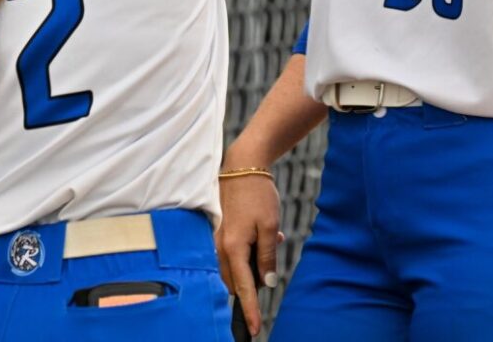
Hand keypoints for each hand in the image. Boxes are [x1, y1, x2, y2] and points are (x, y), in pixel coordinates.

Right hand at [215, 173, 282, 337]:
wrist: (244, 166)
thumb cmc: (258, 194)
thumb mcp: (270, 226)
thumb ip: (267, 256)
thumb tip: (265, 282)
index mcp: (233, 248)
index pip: (243, 288)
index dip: (250, 309)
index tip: (253, 329)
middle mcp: (221, 247)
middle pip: (235, 281)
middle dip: (252, 284)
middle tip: (269, 273)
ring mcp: (219, 239)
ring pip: (235, 267)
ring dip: (253, 264)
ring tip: (274, 240)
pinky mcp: (222, 232)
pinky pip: (234, 252)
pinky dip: (250, 252)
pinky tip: (267, 235)